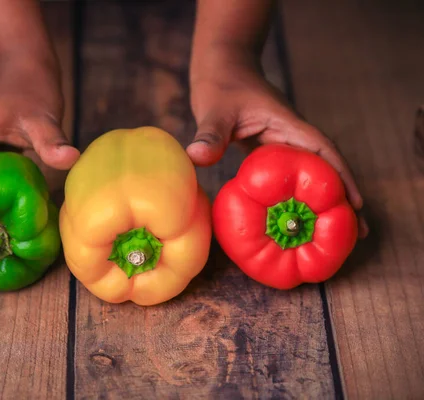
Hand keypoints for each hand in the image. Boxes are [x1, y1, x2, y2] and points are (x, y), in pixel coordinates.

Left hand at [186, 65, 367, 237]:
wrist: (221, 67)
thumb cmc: (221, 83)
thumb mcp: (215, 109)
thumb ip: (210, 134)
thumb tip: (196, 158)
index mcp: (287, 124)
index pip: (323, 151)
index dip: (341, 177)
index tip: (356, 204)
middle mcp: (291, 134)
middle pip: (325, 167)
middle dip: (340, 197)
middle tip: (357, 233)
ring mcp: (282, 141)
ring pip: (309, 172)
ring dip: (322, 198)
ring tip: (333, 234)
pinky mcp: (270, 148)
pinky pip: (290, 173)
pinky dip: (297, 192)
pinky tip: (297, 214)